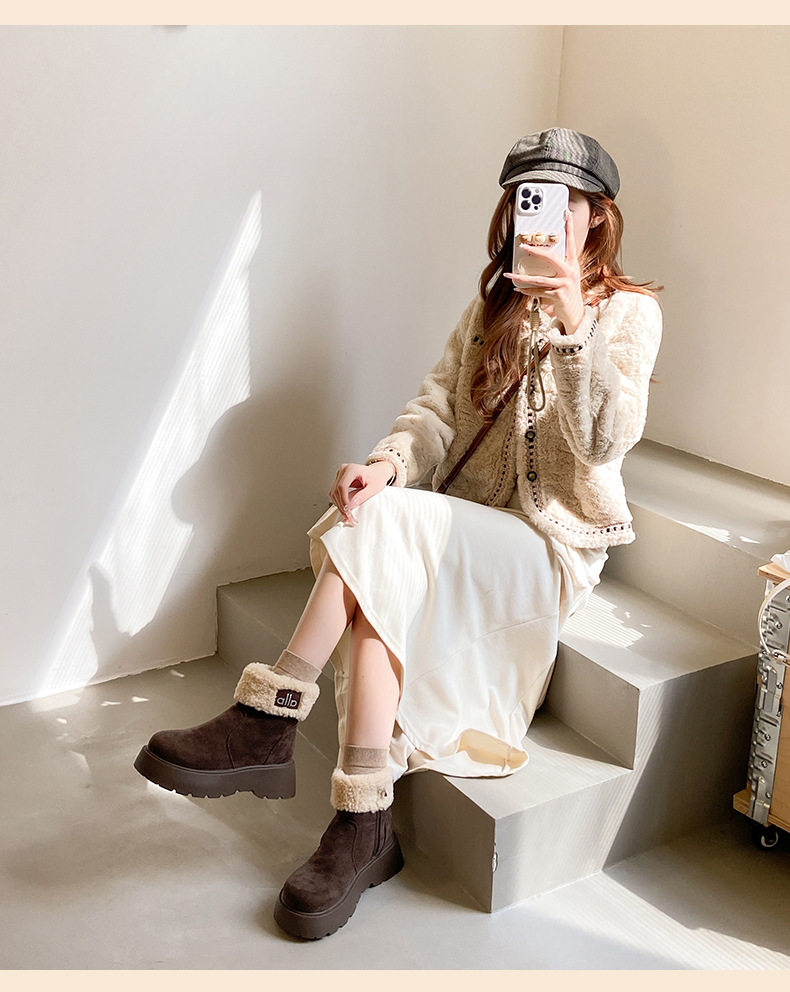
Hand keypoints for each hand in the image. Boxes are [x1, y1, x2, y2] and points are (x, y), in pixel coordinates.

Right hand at [329, 460, 394, 524]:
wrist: (378, 472)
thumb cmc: (377, 478)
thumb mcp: (373, 488)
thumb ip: (362, 496)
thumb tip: (350, 505)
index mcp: (352, 469)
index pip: (342, 486)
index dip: (344, 500)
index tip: (348, 510)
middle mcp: (344, 469)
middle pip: (336, 490)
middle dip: (341, 505)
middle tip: (348, 516)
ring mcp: (340, 474)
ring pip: (333, 492)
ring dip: (339, 505)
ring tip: (347, 514)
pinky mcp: (339, 479)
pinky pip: (335, 492)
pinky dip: (339, 501)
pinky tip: (345, 508)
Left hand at [504, 209, 585, 334]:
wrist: (575, 314)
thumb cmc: (568, 294)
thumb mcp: (566, 277)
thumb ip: (557, 267)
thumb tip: (541, 257)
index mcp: (572, 264)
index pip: (571, 243)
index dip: (569, 228)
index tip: (567, 215)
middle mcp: (570, 272)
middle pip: (551, 257)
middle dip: (536, 251)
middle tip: (523, 247)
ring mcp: (565, 284)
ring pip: (539, 278)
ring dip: (522, 278)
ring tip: (510, 276)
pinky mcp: (559, 295)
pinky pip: (539, 291)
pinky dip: (527, 291)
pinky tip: (518, 290)